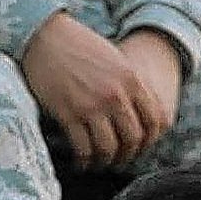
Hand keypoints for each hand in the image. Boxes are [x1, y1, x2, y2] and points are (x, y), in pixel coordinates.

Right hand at [19, 14, 173, 169]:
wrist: (46, 36)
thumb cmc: (79, 46)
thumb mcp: (115, 59)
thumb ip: (130, 84)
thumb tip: (138, 112)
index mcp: (131, 80)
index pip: (154, 121)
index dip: (149, 140)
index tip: (140, 147)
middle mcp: (115, 95)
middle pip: (132, 139)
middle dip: (127, 155)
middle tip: (119, 159)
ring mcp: (91, 106)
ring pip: (108, 148)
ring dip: (105, 161)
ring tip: (99, 163)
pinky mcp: (68, 114)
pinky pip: (83, 148)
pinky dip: (83, 161)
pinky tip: (81, 162)